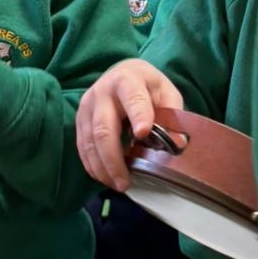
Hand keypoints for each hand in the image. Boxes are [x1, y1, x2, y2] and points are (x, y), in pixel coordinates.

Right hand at [76, 59, 183, 190]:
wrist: (121, 74)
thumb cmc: (147, 87)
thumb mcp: (166, 93)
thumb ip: (172, 116)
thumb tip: (178, 145)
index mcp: (128, 79)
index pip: (133, 98)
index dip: (138, 115)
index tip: (143, 134)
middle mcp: (102, 92)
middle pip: (103, 128)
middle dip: (114, 159)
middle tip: (125, 182)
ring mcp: (87, 107)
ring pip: (89, 141)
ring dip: (102, 167)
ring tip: (118, 185)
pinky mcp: (80, 120)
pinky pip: (82, 147)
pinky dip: (93, 165)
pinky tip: (105, 178)